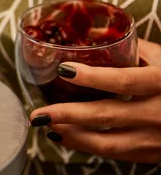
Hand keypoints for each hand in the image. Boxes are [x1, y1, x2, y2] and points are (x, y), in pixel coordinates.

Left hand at [29, 39, 160, 163]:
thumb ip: (130, 46)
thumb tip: (89, 33)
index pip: (123, 80)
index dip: (92, 77)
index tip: (63, 70)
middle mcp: (160, 112)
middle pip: (107, 115)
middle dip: (67, 115)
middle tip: (39, 113)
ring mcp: (157, 138)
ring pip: (108, 143)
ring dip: (71, 135)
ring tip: (45, 124)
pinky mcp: (153, 154)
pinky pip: (114, 153)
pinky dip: (86, 146)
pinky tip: (64, 136)